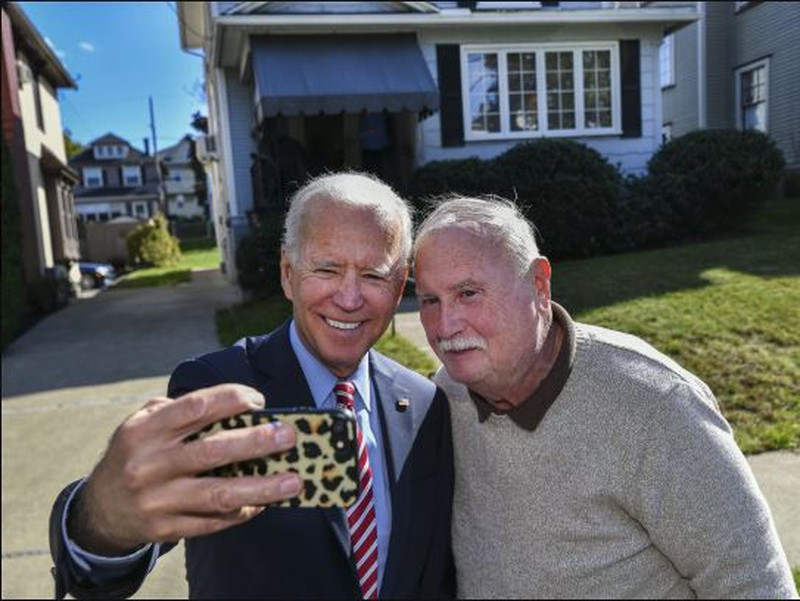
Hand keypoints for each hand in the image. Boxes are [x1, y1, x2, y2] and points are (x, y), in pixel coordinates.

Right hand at [69, 384, 301, 554]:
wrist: (99, 510)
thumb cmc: (136, 455)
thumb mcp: (142, 425)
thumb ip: (180, 411)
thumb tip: (237, 405)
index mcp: (145, 431)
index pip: (195, 407)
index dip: (231, 399)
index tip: (260, 400)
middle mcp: (150, 465)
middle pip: (212, 451)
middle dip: (257, 443)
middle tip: (289, 437)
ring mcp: (158, 500)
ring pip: (219, 494)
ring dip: (261, 487)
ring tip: (294, 481)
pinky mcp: (166, 529)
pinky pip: (213, 522)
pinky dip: (242, 513)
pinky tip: (265, 503)